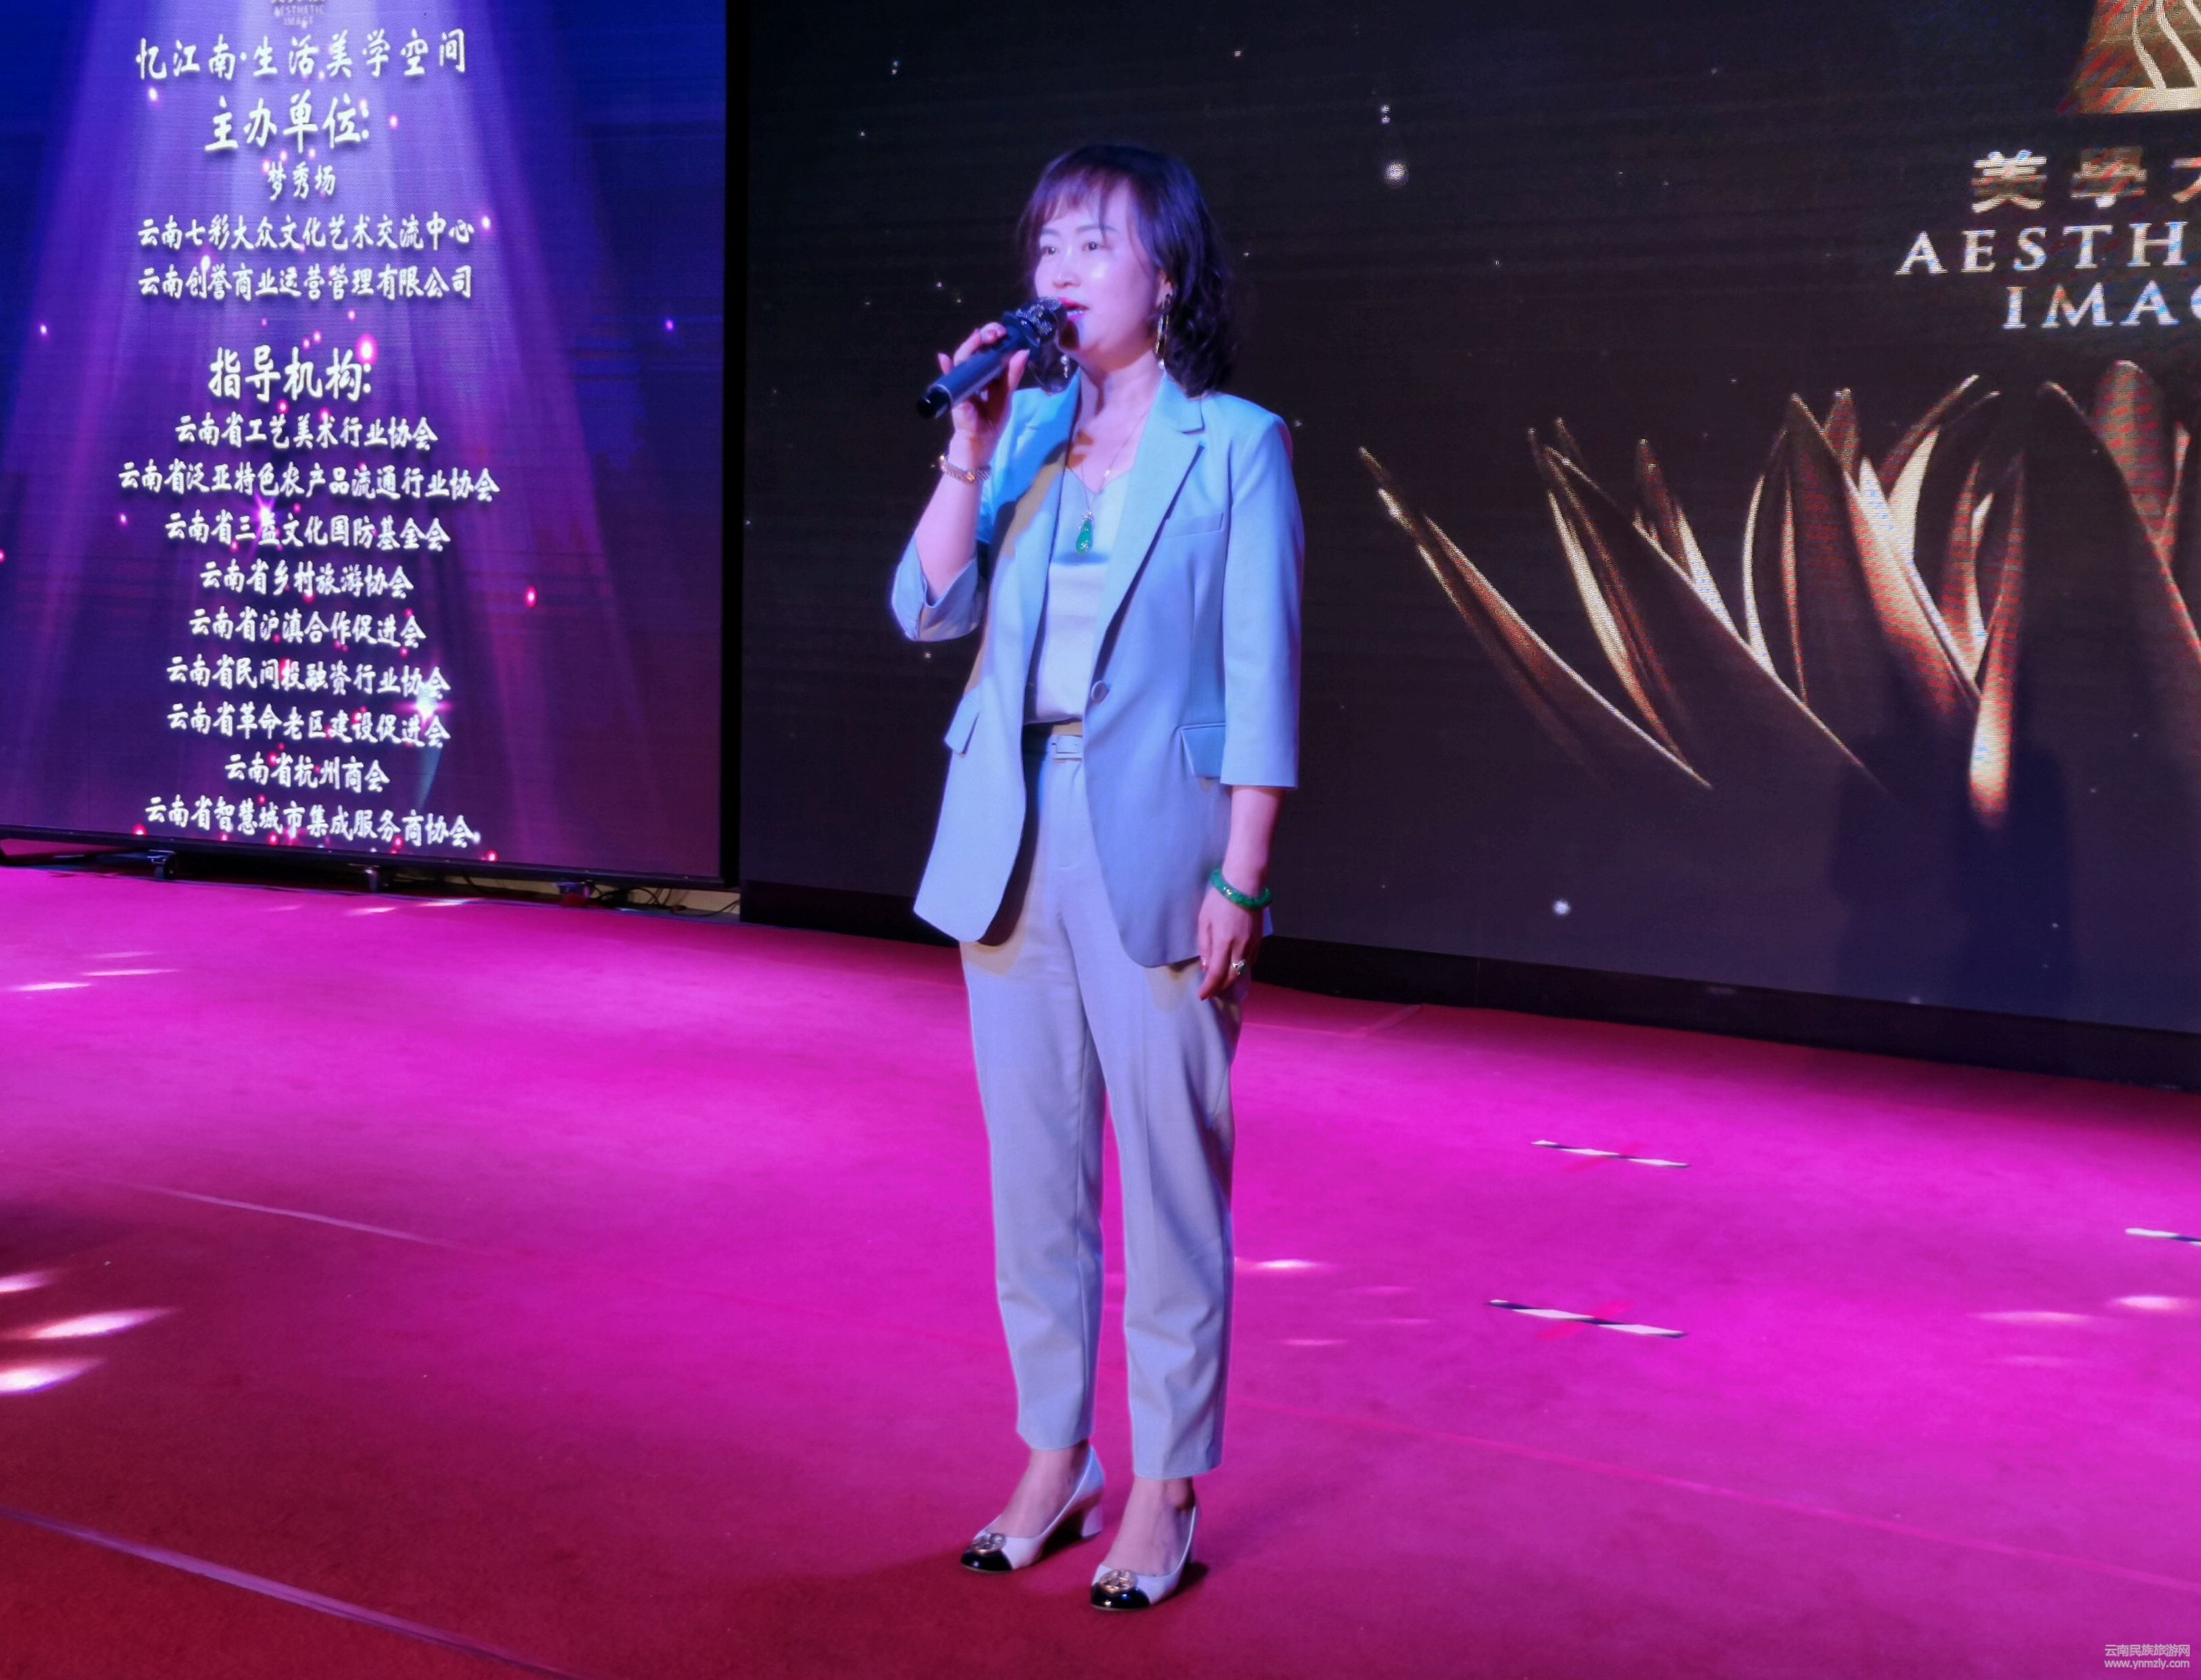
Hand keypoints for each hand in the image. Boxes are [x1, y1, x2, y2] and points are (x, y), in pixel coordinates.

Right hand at [939, 321, 1029, 460]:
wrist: (976, 448)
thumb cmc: (990, 425)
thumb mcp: (1005, 399)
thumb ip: (1012, 376)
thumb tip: (1022, 351)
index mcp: (987, 376)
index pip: (989, 350)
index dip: (994, 337)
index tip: (1003, 330)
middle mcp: (972, 377)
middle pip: (975, 351)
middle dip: (984, 338)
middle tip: (994, 332)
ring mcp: (961, 385)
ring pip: (963, 361)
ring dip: (970, 348)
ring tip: (978, 337)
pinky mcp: (954, 396)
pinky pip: (949, 381)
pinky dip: (947, 370)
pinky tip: (944, 359)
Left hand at [1197, 886, 1260, 1000]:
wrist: (1245, 883)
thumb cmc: (1219, 899)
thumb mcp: (1204, 920)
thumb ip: (1204, 944)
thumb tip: (1205, 965)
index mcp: (1224, 943)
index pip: (1216, 974)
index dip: (1209, 987)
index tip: (1202, 996)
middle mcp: (1240, 947)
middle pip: (1232, 976)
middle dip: (1221, 987)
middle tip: (1212, 991)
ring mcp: (1252, 944)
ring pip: (1243, 970)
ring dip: (1232, 979)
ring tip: (1223, 983)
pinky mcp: (1259, 939)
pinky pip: (1251, 960)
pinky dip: (1242, 968)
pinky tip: (1236, 967)